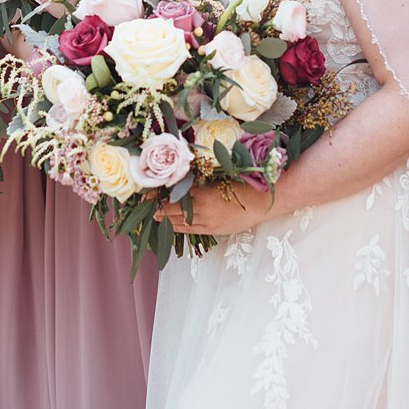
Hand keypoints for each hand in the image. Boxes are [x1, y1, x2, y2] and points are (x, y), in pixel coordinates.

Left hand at [156, 183, 276, 237]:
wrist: (262, 204)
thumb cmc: (244, 185)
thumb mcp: (220, 178)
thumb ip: (201, 180)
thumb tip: (183, 178)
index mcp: (203, 193)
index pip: (175, 195)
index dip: (160, 195)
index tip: (148, 194)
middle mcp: (203, 210)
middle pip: (174, 210)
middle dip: (159, 208)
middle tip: (146, 206)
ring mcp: (208, 223)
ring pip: (181, 222)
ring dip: (167, 219)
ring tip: (155, 217)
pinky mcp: (214, 230)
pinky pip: (192, 230)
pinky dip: (180, 228)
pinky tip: (173, 225)